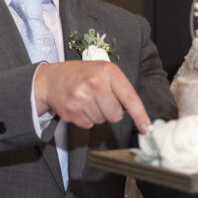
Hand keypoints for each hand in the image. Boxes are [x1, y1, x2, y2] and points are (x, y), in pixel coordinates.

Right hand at [34, 61, 149, 131]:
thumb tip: (135, 111)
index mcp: (108, 71)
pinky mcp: (71, 111)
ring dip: (97, 114)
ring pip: (102, 120)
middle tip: (100, 99)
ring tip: (87, 100)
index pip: (129, 97)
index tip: (146, 127)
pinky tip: (79, 106)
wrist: (50, 79)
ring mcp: (82, 98)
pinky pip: (89, 125)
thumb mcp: (102, 70)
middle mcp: (95, 83)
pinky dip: (85, 119)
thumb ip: (119, 87)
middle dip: (111, 112)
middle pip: (116, 114)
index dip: (140, 114)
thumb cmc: (81, 75)